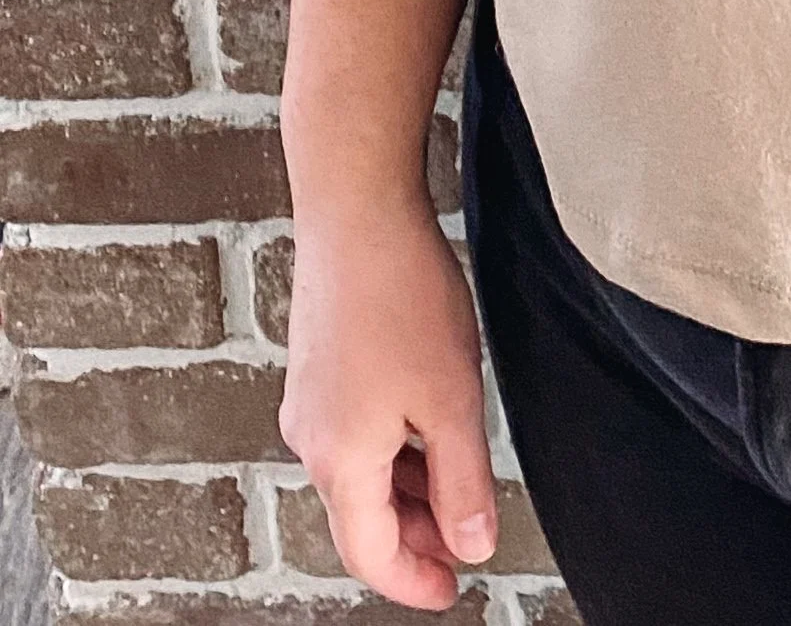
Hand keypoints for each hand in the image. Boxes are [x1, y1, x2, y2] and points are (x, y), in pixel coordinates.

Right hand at [278, 200, 499, 607]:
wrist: (356, 211)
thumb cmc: (401, 295)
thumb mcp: (451, 400)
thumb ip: (464, 482)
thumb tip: (473, 546)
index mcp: (339, 460)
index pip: (372, 554)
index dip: (414, 581)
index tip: (452, 592)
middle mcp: (310, 438)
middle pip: (361, 517)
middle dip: (414, 539)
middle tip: (463, 545)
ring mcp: (308, 401)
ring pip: (358, 473)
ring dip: (406, 492)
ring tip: (457, 488)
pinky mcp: (316, 367)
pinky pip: (352, 434)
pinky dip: (391, 450)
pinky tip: (427, 428)